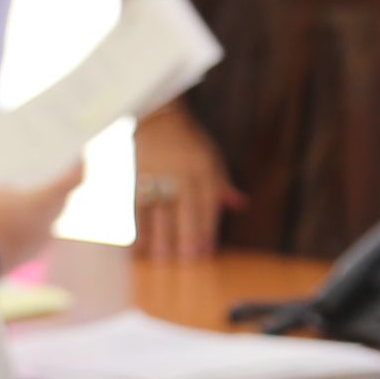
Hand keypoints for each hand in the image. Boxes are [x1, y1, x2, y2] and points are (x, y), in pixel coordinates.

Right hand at [0, 161, 83, 278]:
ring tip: (24, 193)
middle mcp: (49, 224)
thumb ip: (9, 190)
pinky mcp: (27, 258)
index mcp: (44, 202)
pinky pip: (33, 234)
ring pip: (46, 219)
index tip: (78, 155)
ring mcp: (40, 244)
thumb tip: (15, 197)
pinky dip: (27, 224)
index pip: (73, 180)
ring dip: (39, 208)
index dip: (77, 166)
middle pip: (60, 200)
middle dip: (55, 187)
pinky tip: (12, 217)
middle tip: (47, 173)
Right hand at [132, 106, 236, 259]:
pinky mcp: (138, 176)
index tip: (206, 252)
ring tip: (162, 258)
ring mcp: (159, 174)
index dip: (207, 228)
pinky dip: (139, 226)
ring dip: (160, 235)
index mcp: (204, 168)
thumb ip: (223, 184)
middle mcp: (182, 172)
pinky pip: (137, 205)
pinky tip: (141, 247)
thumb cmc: (189, 144)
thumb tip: (241, 205)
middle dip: (186, 235)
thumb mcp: (211, 158)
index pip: (207, 202)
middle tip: (187, 260)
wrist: (158, 118)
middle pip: (184, 208)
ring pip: (160, 208)